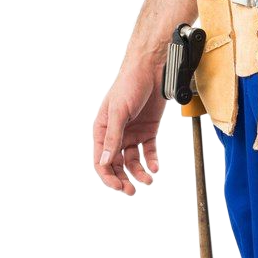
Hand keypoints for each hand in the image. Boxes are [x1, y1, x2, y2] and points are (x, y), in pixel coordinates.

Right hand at [91, 63, 166, 196]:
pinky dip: (152, 161)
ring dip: (140, 173)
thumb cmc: (129, 83)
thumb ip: (113, 137)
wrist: (151, 67)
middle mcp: (116, 134)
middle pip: (117, 165)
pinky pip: (148, 150)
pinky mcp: (148, 129)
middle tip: (132, 191)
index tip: (119, 188)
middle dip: (124, 179)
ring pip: (133, 161)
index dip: (108, 177)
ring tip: (149, 180)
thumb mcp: (119, 110)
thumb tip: (105, 162)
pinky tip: (156, 167)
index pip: (101, 161)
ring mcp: (132, 132)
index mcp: (102, 130)